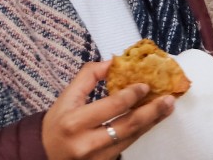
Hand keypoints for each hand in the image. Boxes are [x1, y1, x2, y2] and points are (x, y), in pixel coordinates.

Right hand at [41, 60, 175, 159]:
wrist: (45, 154)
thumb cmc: (56, 124)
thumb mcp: (66, 97)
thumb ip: (88, 76)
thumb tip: (113, 62)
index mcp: (75, 121)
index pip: (111, 106)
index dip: (131, 95)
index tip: (145, 85)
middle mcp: (87, 142)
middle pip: (127, 125)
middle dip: (151, 111)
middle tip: (168, 99)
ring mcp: (97, 157)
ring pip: (132, 138)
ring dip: (151, 122)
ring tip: (166, 108)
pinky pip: (127, 146)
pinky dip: (141, 132)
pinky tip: (150, 121)